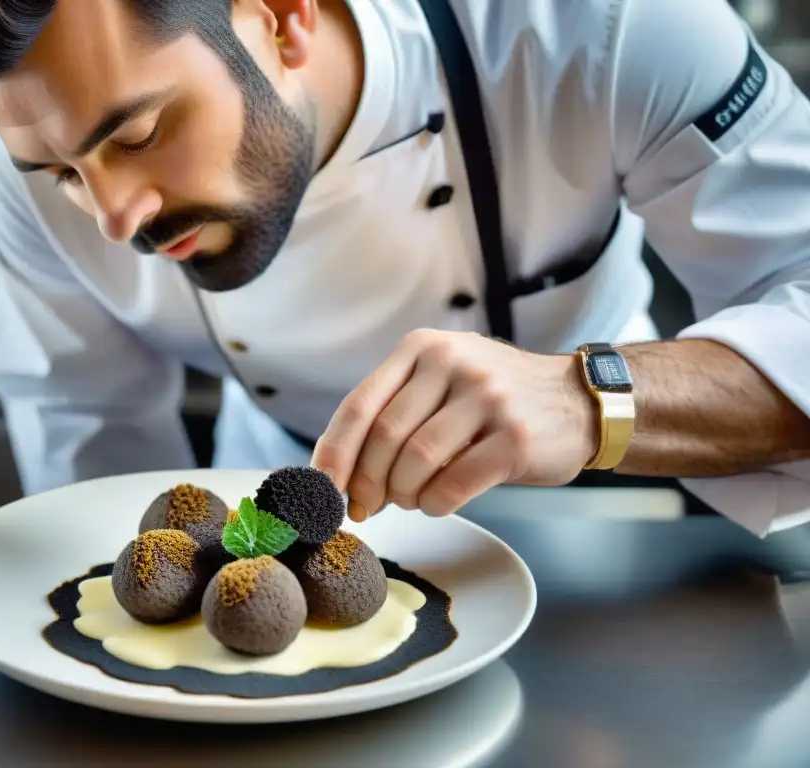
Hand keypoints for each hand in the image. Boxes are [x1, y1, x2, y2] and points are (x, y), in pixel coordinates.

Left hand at [311, 329, 598, 520]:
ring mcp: (487, 398)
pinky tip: (439, 502)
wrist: (577, 401)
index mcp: (422, 348)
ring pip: (417, 462)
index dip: (334, 453)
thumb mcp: (441, 382)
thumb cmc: (494, 402)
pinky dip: (436, 503)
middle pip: (384, 437)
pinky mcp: (515, 437)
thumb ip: (393, 412)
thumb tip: (339, 474)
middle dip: (366, 483)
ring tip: (411, 498)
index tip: (321, 489)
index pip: (359, 405)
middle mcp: (453, 363)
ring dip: (404, 494)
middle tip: (365, 507)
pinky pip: (454, 484)